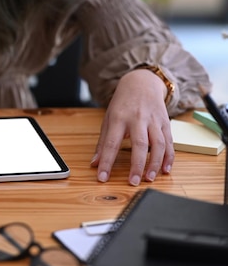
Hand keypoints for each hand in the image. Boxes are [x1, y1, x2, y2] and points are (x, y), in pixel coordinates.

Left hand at [90, 69, 173, 185]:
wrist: (141, 83)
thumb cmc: (122, 104)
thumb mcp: (108, 119)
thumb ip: (102, 143)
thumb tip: (94, 164)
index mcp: (118, 118)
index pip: (111, 143)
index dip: (106, 162)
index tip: (102, 177)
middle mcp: (137, 119)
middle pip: (139, 144)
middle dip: (137, 165)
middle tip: (133, 182)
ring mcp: (153, 120)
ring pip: (158, 144)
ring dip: (155, 164)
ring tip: (149, 179)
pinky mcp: (166, 123)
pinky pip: (170, 142)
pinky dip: (169, 158)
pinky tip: (165, 170)